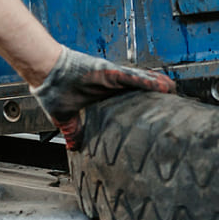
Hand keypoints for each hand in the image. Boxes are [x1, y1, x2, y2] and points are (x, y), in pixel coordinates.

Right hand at [29, 47, 176, 149]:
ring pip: (141, 82)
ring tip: (174, 91)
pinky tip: (163, 85)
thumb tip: (73, 147)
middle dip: (156, 96)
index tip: (156, 114)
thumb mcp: (65, 117)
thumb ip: (72, 131)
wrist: (44, 73)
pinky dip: (148, 81)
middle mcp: (111, 85)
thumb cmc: (53, 89)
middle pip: (140, 90)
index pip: (128, 101)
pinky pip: (133, 77)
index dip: (143, 106)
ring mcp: (111, 78)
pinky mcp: (109, 72)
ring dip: (158, 87)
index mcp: (103, 96)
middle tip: (174, 103)